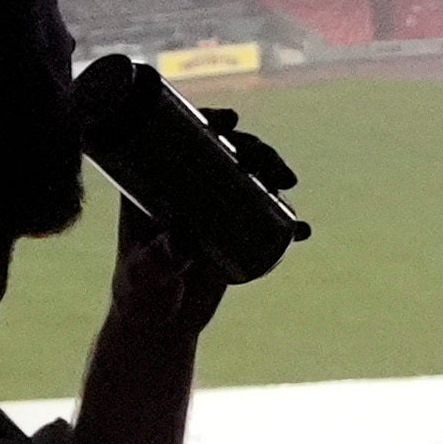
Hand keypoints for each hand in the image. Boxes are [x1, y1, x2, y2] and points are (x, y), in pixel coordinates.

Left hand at [102, 106, 293, 344]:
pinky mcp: (235, 234)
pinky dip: (287, 222)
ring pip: (249, 178)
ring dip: (273, 171)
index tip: (227, 121)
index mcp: (154, 182)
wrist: (160, 324)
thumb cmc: (140, 293)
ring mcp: (214, 210)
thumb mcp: (146, 272)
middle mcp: (186, 189)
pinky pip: (265, 220)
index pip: (180, 137)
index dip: (208, 119)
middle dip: (252, 147)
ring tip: (287, 181)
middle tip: (265, 162)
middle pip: (225, 151)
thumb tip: (183, 240)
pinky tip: (302, 229)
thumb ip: (160, 259)